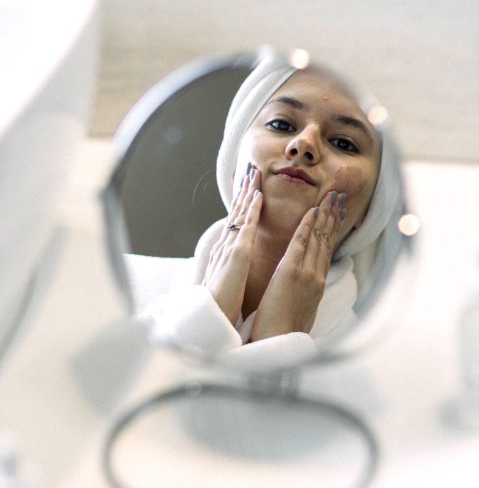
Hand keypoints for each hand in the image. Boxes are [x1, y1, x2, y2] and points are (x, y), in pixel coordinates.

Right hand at [202, 165, 261, 323]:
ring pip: (240, 213)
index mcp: (226, 252)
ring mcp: (230, 248)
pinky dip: (252, 210)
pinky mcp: (236, 255)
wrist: (210, 319)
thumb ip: (231, 269)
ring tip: (255, 173)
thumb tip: (236, 263)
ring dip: (248, 192)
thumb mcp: (228, 281)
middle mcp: (225, 245)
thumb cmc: (220, 305)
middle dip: (243, 190)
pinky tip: (258, 196)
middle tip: (251, 169)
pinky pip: (246, 228)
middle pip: (236, 212)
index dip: (242, 203)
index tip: (249, 187)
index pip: (236, 222)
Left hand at [251, 191, 346, 339]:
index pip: (327, 251)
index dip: (333, 231)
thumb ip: (305, 295)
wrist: (279, 344)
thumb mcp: (302, 311)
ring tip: (331, 197)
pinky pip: (301, 242)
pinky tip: (312, 210)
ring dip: (324, 215)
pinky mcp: (291, 272)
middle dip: (333, 217)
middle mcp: (316, 276)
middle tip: (339, 196)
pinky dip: (307, 225)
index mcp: (317, 285)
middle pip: (327, 240)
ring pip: (318, 238)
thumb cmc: (284, 331)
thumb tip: (305, 290)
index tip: (337, 214)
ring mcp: (306, 273)